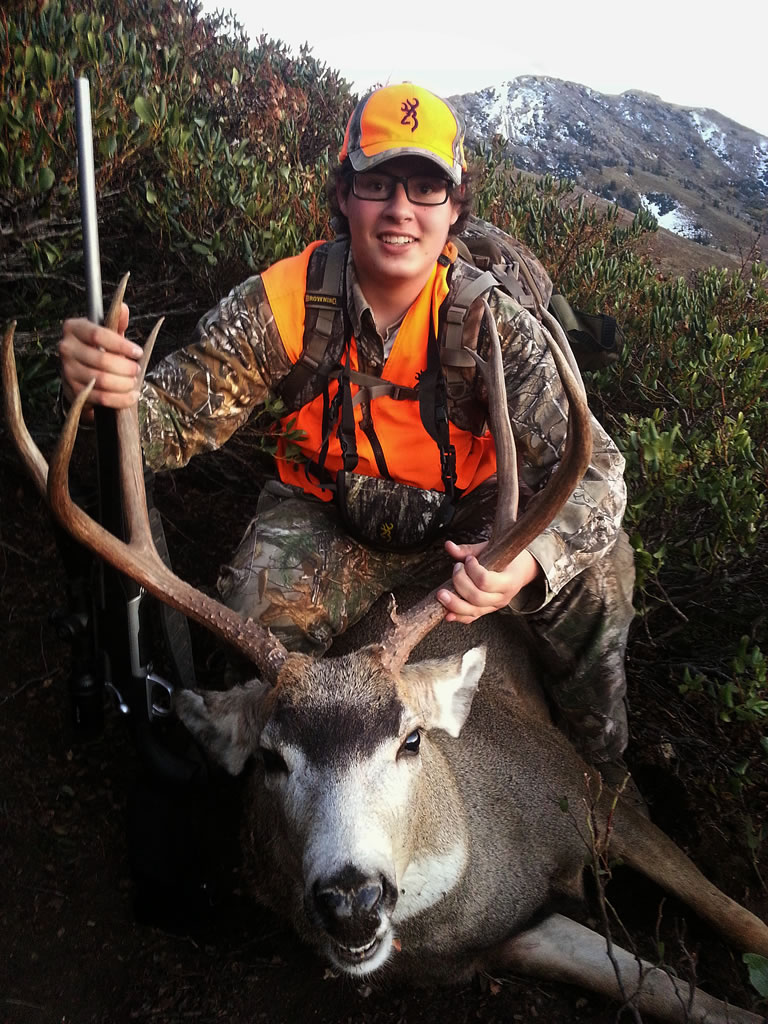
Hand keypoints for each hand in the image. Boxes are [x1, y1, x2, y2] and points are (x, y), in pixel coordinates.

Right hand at [59, 303, 142, 418]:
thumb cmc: (97, 349)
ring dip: (124, 384)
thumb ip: (116, 322)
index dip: (122, 345)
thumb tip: (123, 308)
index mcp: (74, 328)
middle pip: (101, 360)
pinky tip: (132, 396)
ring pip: (101, 380)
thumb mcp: (107, 333)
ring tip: (134, 382)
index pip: (99, 335)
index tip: (138, 352)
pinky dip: (120, 399)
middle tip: (137, 370)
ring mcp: (67, 370)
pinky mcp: (73, 390)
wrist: (79, 373)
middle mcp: (66, 348)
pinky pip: (101, 397)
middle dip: (125, 368)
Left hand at [437, 540, 541, 623]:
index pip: (486, 581)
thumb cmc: (508, 558)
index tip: (469, 560)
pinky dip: (458, 616)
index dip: (472, 570)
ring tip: (441, 594)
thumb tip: (449, 546)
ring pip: (473, 611)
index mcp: (509, 580)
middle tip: (456, 568)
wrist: (521, 570)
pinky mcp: (487, 611)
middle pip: (477, 597)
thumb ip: (469, 550)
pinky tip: (446, 612)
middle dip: (460, 583)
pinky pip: (471, 618)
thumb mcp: (491, 550)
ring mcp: (494, 606)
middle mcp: (503, 597)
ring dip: (454, 603)